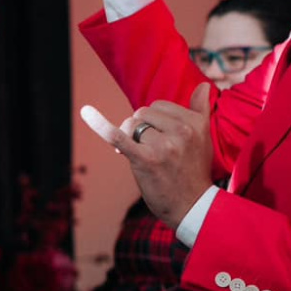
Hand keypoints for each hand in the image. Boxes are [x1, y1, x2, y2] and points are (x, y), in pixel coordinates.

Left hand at [80, 83, 216, 226]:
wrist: (191, 205)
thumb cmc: (193, 170)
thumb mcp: (203, 138)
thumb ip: (201, 110)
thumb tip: (202, 85)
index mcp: (195, 123)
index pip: (159, 106)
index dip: (152, 122)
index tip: (158, 140)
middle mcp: (182, 131)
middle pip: (142, 113)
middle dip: (138, 129)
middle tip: (148, 151)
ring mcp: (164, 146)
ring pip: (132, 125)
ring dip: (129, 139)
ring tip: (141, 157)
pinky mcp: (146, 160)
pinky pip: (118, 136)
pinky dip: (100, 125)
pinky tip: (86, 112)